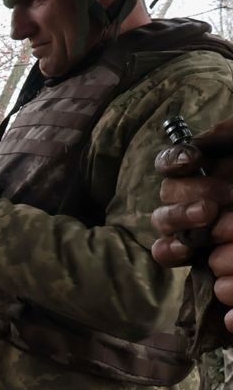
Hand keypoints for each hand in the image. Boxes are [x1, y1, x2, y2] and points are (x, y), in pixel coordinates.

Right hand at [151, 118, 232, 266]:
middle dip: (193, 190)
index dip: (173, 160)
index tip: (193, 159)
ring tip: (210, 214)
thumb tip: (197, 146)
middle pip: (169, 192)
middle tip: (228, 192)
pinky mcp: (193, 253)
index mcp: (200, 171)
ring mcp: (189, 226)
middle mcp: (190, 197)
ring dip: (182, 216)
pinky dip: (171, 249)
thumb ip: (224, 136)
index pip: (169, 162)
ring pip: (162, 220)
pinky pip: (165, 252)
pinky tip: (187, 246)